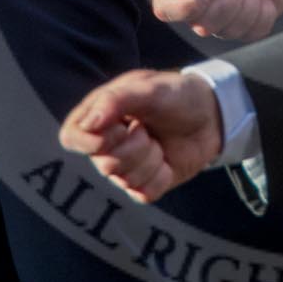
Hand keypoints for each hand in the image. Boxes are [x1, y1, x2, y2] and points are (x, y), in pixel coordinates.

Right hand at [60, 69, 223, 203]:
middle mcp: (105, 144)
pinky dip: (160, 178)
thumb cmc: (176, 94)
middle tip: (148, 129)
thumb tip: (89, 124)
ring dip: (151, 160)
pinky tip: (166, 161)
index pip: (71, 137)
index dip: (91, 141)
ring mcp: (124, 166)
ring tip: (159, 141)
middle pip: (104, 164)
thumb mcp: (149, 88)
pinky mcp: (144, 184)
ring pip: (126, 180)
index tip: (119, 128)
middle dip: (135, 148)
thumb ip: (116, 100)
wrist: (211, 115)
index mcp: (99, 115)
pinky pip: (143, 193)